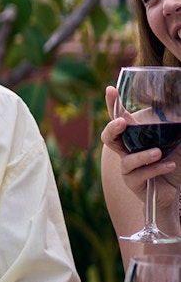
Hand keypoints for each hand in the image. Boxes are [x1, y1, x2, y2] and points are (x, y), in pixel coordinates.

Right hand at [102, 86, 180, 200]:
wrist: (171, 192)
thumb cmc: (171, 163)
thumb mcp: (175, 142)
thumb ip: (174, 127)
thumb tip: (180, 109)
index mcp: (133, 138)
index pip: (118, 118)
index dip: (112, 104)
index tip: (110, 89)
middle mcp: (126, 152)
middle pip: (108, 138)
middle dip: (112, 128)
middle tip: (122, 122)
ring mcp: (128, 168)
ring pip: (127, 160)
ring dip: (143, 156)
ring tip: (158, 152)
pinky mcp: (134, 183)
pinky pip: (141, 175)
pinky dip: (156, 169)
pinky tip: (170, 165)